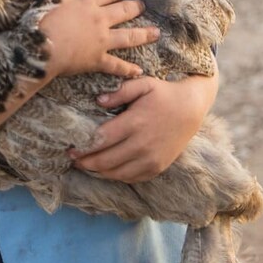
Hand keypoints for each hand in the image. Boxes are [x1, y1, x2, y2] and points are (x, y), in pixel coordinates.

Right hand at [37, 0, 156, 78]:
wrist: (39, 46)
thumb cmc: (39, 18)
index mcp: (86, 1)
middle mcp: (99, 19)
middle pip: (123, 11)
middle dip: (134, 8)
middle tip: (143, 7)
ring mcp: (101, 40)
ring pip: (128, 36)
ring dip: (143, 34)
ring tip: (156, 33)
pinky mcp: (98, 60)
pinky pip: (117, 65)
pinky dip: (128, 69)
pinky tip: (139, 71)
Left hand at [70, 72, 218, 182]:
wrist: (191, 109)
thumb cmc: (163, 94)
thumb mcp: (143, 84)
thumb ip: (119, 91)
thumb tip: (97, 101)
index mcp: (135, 123)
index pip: (101, 140)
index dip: (83, 147)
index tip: (70, 148)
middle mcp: (142, 145)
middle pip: (105, 161)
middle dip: (85, 162)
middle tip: (73, 158)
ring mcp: (151, 159)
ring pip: (116, 174)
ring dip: (97, 172)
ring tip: (85, 165)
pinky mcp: (157, 168)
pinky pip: (130, 178)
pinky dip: (115, 176)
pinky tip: (105, 169)